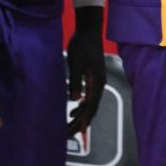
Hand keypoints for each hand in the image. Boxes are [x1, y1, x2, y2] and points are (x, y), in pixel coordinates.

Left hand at [66, 7, 106, 134]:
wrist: (89, 31)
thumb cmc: (82, 46)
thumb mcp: (76, 64)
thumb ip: (75, 81)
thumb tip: (74, 100)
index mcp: (97, 82)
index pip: (91, 106)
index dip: (83, 120)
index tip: (74, 132)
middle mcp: (99, 84)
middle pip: (92, 108)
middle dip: (80, 122)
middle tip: (67, 134)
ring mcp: (96, 81)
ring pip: (90, 103)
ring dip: (80, 115)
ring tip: (69, 126)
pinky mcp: (92, 77)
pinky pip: (89, 97)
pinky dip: (82, 106)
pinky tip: (73, 109)